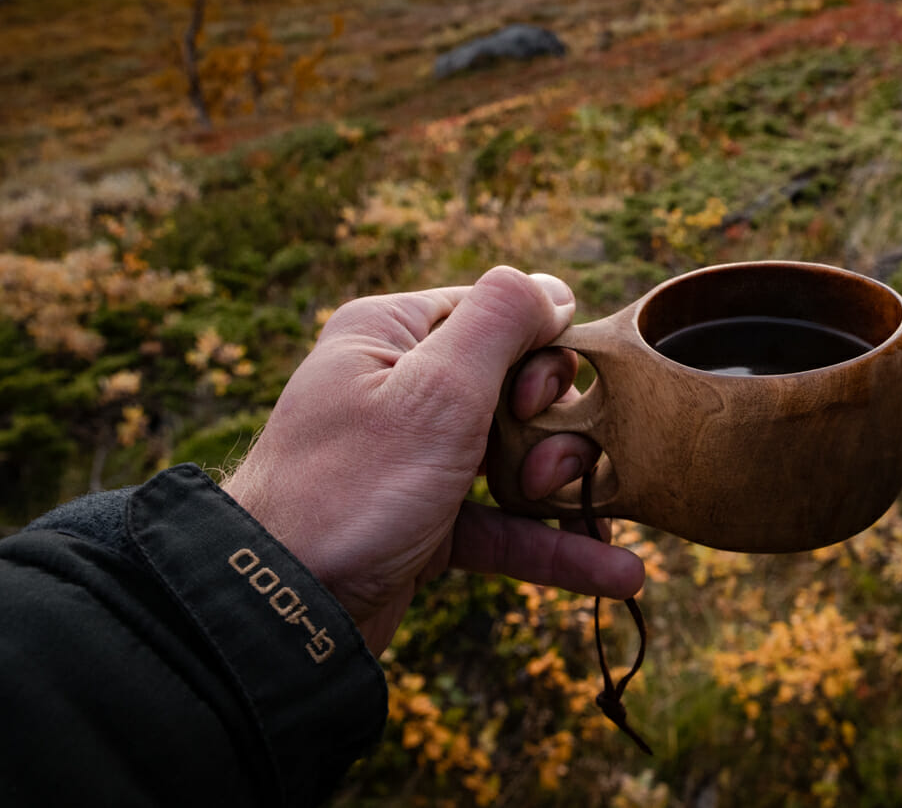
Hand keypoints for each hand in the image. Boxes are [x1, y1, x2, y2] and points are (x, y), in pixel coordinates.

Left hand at [222, 266, 642, 652]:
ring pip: (519, 455)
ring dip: (564, 485)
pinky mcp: (426, 522)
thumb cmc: (352, 488)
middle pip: (519, 384)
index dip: (539, 350)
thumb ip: (501, 321)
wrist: (283, 613)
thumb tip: (554, 288)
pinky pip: (505, 522)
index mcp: (391, 334)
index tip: (532, 399)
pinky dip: (554, 544)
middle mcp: (401, 386)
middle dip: (556, 427)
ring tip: (591, 516)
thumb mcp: (436, 390)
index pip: (498, 311)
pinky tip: (618, 570)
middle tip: (544, 468)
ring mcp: (415, 457)